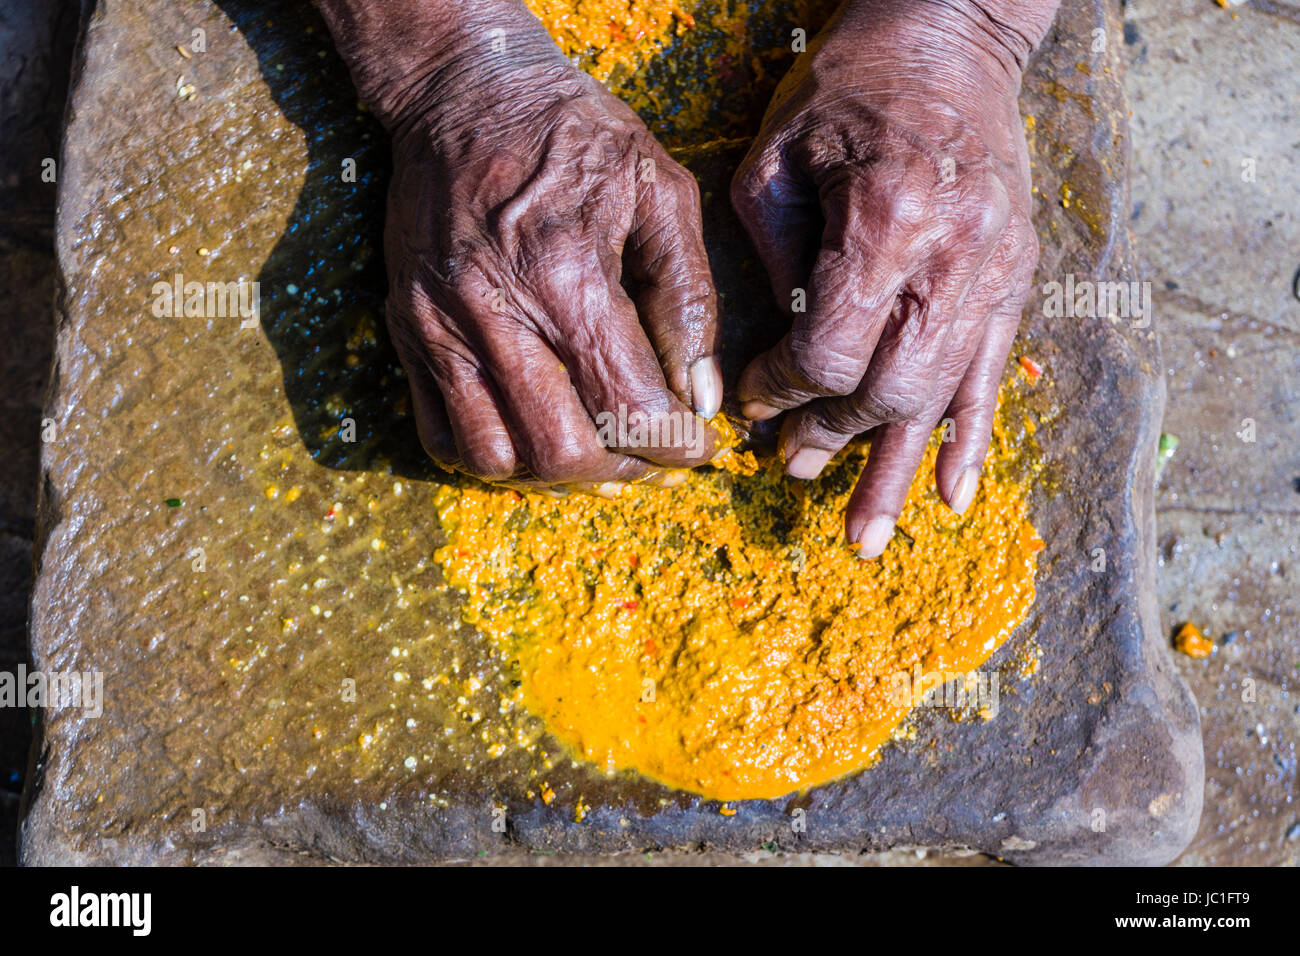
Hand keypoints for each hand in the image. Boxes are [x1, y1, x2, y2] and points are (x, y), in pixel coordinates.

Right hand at [331, 2, 722, 493]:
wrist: (463, 91)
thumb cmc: (573, 134)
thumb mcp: (660, 190)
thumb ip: (688, 297)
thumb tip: (701, 394)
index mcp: (567, 274)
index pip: (628, 406)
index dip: (676, 446)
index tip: (699, 446)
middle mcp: (495, 312)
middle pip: (561, 450)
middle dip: (623, 469)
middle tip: (651, 451)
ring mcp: (441, 327)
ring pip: (495, 458)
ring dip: (555, 474)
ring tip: (595, 448)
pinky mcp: (409, 331)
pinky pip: (439, 434)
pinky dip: (492, 456)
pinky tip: (533, 433)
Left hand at [731, 0, 1051, 554]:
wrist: (953, 36)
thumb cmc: (849, 86)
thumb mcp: (777, 156)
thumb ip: (774, 259)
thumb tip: (773, 356)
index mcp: (888, 222)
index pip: (830, 349)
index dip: (782, 390)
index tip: (751, 403)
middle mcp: (954, 258)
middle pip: (889, 388)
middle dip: (832, 435)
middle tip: (786, 465)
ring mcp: (995, 273)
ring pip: (942, 398)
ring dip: (896, 469)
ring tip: (864, 537)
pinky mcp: (1014, 279)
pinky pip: (992, 375)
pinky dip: (969, 439)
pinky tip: (950, 495)